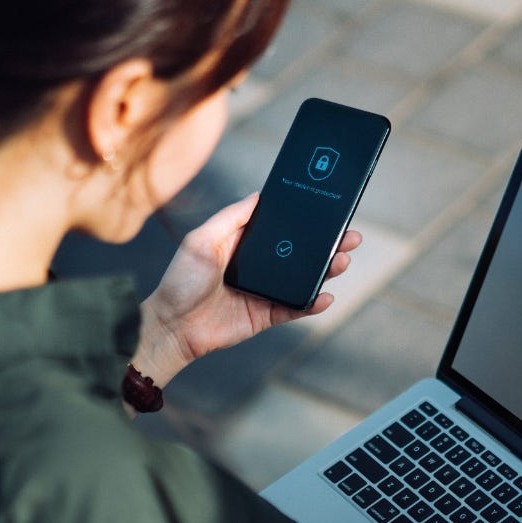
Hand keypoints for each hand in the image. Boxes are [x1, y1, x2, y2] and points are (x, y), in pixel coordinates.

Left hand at [133, 194, 360, 384]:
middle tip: (350, 235)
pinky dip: (313, 303)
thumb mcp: (202, 239)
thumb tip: (259, 195)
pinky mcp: (267, 316)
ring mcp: (265, 291)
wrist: (171, 326)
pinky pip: (296, 308)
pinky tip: (325, 295)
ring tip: (342, 260)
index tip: (328, 209)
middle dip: (327, 244)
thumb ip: (232, 218)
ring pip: (304, 279)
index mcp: (244, 243)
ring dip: (326, 270)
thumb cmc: (180, 281)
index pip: (282, 228)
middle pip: (301, 252)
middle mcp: (259, 266)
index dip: (305, 220)